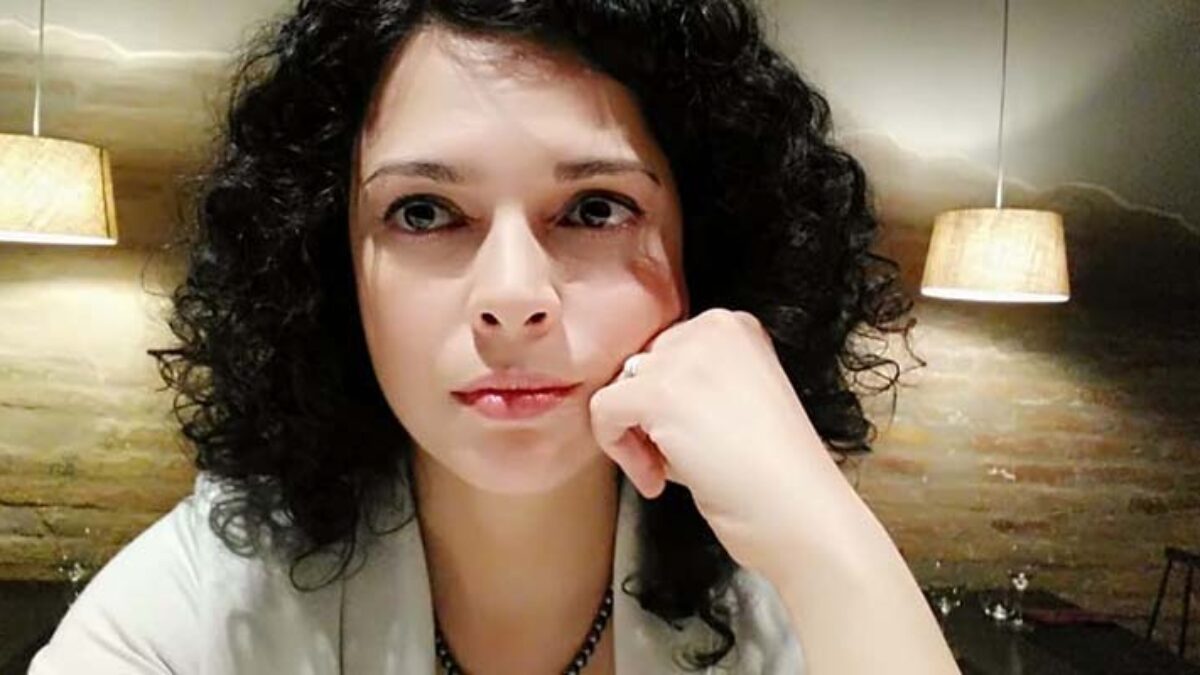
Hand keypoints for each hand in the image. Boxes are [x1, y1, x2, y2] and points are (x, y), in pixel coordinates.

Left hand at [588, 308, 856, 577]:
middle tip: (678, 461)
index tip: (689, 439)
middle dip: (648, 416)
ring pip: (619, 388)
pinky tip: (655, 480)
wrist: (799, 511)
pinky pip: (603, 410)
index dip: (670, 400)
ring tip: (668, 472)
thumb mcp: (741, 401)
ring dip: (635, 436)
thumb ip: (694, 386)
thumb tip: (637, 401)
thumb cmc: (775, 475)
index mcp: (736, 326)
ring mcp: (684, 359)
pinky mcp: (658, 393)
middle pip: (642, 367)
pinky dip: (618, 450)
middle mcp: (711, 328)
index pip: (669, 351)